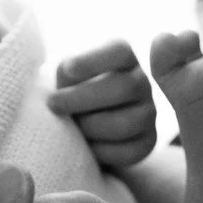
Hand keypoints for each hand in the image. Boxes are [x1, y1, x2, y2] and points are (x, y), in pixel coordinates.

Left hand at [49, 39, 156, 167]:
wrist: (83, 125)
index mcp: (124, 58)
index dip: (93, 60)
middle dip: (82, 98)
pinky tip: (87, 146)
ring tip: (73, 126)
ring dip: (91, 127)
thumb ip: (67, 72)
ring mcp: (148, 113)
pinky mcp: (148, 142)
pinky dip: (101, 151)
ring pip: (125, 123)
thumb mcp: (67, 76)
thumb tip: (68, 73)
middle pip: (124, 87)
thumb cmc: (72, 91)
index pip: (119, 50)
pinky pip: (128, 151)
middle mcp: (141, 82)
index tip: (67, 69)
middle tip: (54, 104)